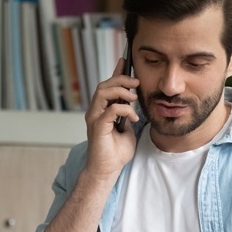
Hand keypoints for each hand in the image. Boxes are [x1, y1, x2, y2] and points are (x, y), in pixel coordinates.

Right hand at [83, 59, 140, 180]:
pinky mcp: (97, 127)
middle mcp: (95, 111)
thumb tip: (134, 105)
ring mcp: (94, 118)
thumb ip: (128, 116)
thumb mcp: (128, 130)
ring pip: (103, 92)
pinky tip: (133, 117)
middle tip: (137, 82)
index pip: (108, 86)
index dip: (116, 72)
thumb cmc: (116, 153)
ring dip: (121, 91)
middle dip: (121, 79)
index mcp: (102, 110)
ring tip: (134, 97)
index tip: (125, 61)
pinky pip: (109, 110)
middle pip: (104, 85)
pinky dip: (124, 110)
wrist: (108, 170)